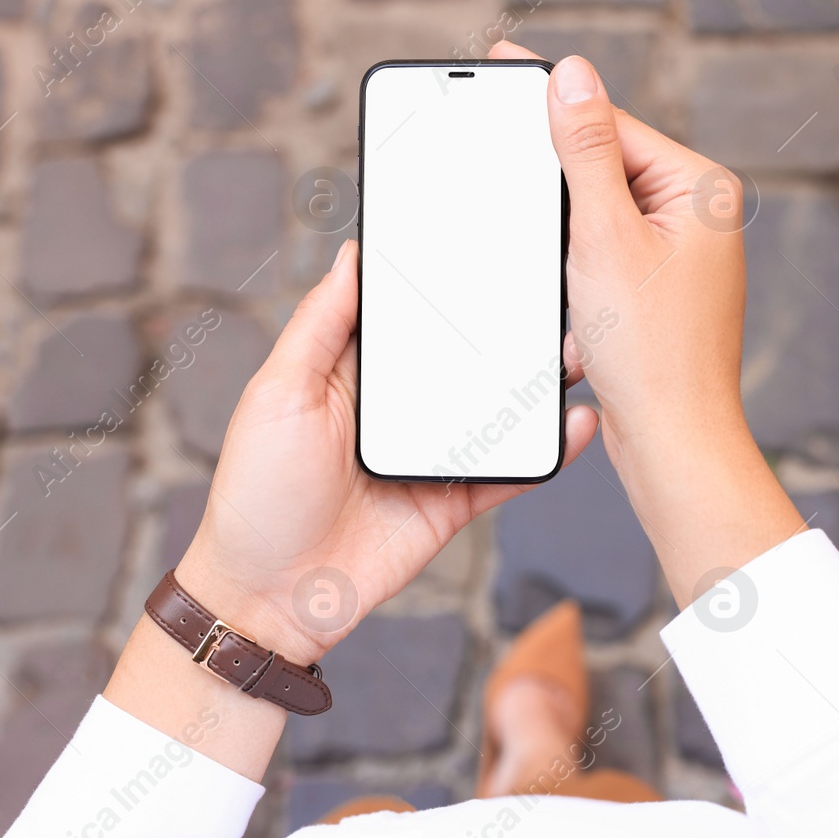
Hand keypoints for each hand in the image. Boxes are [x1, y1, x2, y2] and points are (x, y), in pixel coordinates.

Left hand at [174, 240, 599, 664]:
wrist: (271, 596)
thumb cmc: (257, 493)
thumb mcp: (277, 394)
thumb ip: (319, 326)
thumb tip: (351, 256)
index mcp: (354, 371)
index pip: (411, 315)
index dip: (445, 283)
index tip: (490, 240)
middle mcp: (399, 407)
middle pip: (465, 357)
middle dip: (511, 327)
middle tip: (557, 292)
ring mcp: (431, 454)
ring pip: (498, 409)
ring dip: (540, 382)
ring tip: (582, 348)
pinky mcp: (454, 501)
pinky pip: (510, 471)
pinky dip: (548, 451)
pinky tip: (579, 421)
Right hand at [488, 41, 802, 601]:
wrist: (672, 441)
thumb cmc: (650, 350)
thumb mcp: (603, 235)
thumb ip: (584, 150)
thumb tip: (572, 74)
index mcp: (700, 189)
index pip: (612, 124)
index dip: (551, 98)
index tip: (505, 59)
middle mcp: (699, 217)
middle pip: (605, 164)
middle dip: (552, 160)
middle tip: (496, 118)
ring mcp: (680, 257)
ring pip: (599, 212)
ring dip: (559, 215)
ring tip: (521, 201)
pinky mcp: (658, 293)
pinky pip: (603, 252)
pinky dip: (570, 254)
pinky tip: (546, 260)